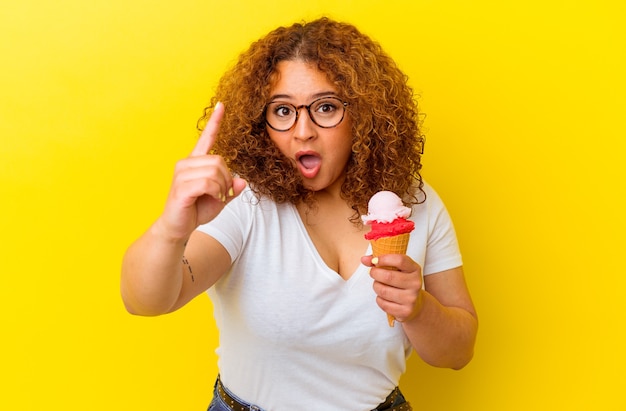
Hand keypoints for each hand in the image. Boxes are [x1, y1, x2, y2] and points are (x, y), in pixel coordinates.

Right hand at [156, 102, 245, 241]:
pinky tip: (211, 198)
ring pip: (215, 172)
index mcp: (195, 162)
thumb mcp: (219, 199)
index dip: (215, 122)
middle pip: (219, 161)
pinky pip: (207, 183)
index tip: (222, 105)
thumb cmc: (196, 211)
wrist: (178, 227)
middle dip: (227, 180)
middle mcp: (186, 163)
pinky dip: (215, 192)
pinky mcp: (181, 187)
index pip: (207, 137)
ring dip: (222, 188)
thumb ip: (231, 189)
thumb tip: (242, 181)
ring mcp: (181, 174)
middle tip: (222, 194)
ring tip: (215, 197)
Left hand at [361, 254, 424, 322]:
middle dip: (375, 273)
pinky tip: (384, 297)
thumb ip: (380, 261)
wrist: (416, 304)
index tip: (375, 260)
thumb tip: (364, 259)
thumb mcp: (397, 269)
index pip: (400, 261)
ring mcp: (411, 298)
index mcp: (415, 269)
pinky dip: (379, 299)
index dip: (384, 259)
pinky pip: (383, 304)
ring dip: (376, 286)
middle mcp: (415, 283)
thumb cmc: (402, 282)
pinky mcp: (405, 311)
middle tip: (373, 273)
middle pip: (388, 276)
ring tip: (379, 285)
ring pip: (383, 291)